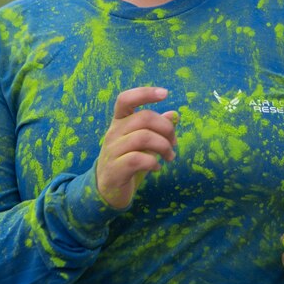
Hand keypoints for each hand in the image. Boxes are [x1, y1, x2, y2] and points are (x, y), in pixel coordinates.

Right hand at [95, 87, 178, 209]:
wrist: (108, 190)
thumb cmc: (128, 161)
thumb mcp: (143, 142)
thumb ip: (156, 128)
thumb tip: (174, 114)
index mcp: (119, 122)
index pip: (126, 99)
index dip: (145, 93)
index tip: (165, 94)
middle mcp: (113, 133)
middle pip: (143, 117)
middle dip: (166, 128)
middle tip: (174, 143)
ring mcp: (112, 151)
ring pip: (143, 137)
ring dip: (164, 147)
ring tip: (169, 157)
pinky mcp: (114, 169)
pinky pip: (138, 159)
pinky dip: (153, 162)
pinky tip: (157, 168)